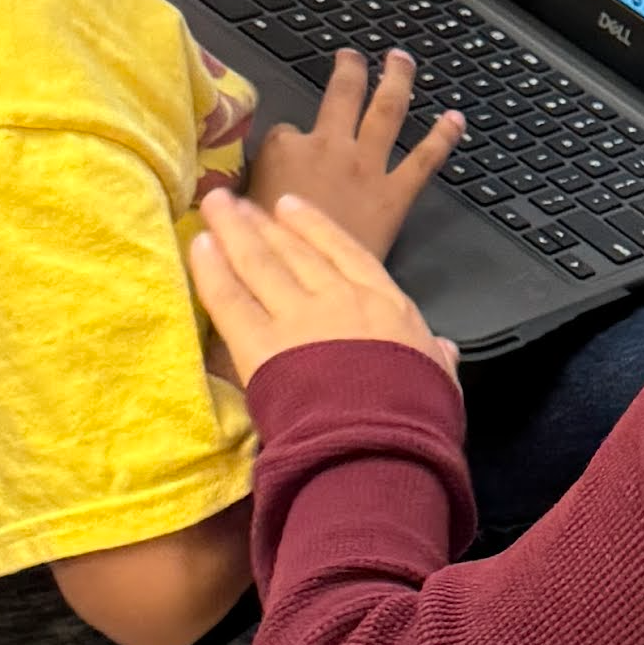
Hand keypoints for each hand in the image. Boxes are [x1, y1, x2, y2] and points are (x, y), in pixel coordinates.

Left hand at [190, 187, 456, 388]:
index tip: (289, 206)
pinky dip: (211, 269)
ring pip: (260, 263)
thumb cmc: (416, 414)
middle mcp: (338, 298)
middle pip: (294, 251)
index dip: (313, 227)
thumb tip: (444, 349)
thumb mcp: (440, 376)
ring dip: (233, 231)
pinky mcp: (260, 345)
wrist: (382, 442)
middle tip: (236, 202)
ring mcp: (298, 317)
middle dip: (262, 223)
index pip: (344, 252)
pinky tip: (199, 245)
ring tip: (214, 206)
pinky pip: (229, 298)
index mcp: (385, 303)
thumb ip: (437, 356)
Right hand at [249, 46, 460, 261]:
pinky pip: (425, 158)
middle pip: (342, 94)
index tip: (286, 152)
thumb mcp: (240, 216)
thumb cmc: (270, 255)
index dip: (286, 142)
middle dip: (348, 69)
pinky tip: (456, 119)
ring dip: (396, 79)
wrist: (310, 285)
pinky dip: (443, 136)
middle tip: (351, 55)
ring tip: (401, 59)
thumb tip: (232, 193)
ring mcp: (366, 165)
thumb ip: (243, 193)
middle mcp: (329, 147)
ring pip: (387, 110)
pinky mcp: (396, 192)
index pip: (284, 132)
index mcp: (285, 151)